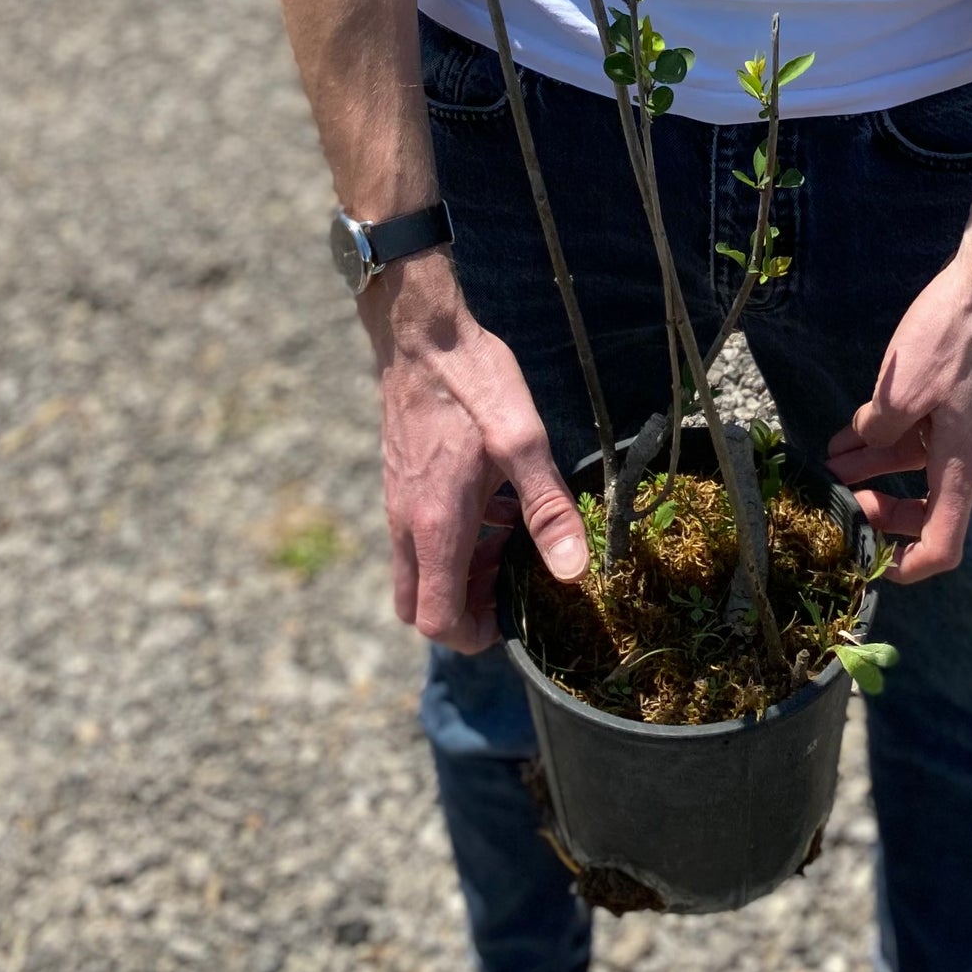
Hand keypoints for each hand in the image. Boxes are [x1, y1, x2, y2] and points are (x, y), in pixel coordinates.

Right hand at [359, 252, 588, 650]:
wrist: (421, 335)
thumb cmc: (474, 382)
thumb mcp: (523, 440)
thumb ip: (547, 508)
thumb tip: (573, 571)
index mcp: (435, 526)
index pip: (436, 621)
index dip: (473, 637)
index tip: (513, 620)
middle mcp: (406, 525)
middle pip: (420, 608)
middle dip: (463, 614)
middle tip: (511, 589)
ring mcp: (399, 504)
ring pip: (418, 574)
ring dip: (460, 576)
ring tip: (510, 544)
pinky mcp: (401, 485)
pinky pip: (417, 540)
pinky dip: (451, 544)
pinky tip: (492, 506)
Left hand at [826, 258, 971, 582]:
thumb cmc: (950, 336)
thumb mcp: (901, 390)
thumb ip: (879, 430)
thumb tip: (865, 443)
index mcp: (962, 463)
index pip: (943, 543)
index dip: (907, 565)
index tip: (870, 562)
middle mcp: (968, 455)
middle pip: (929, 514)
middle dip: (882, 515)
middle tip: (841, 503)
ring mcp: (963, 430)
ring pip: (917, 471)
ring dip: (874, 472)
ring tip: (830, 465)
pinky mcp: (955, 406)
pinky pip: (919, 439)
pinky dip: (885, 442)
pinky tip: (848, 434)